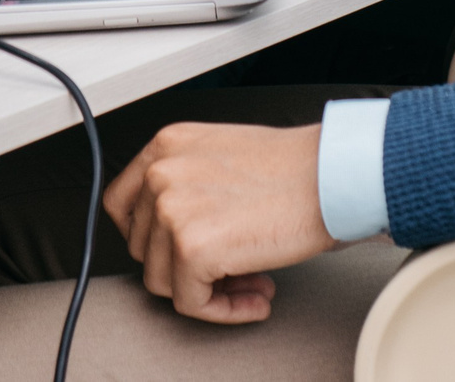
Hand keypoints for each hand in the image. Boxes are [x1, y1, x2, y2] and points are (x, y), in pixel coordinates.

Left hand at [104, 121, 336, 321]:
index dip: (149, 237)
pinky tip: (257, 295)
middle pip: (142, 248)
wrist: (333, 176)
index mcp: (167, 146)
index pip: (121, 204)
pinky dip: (224, 309)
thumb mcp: (222, 155)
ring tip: (251, 279)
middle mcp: (160, 173)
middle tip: (233, 267)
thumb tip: (172, 236)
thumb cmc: (296, 168)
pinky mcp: (191, 247)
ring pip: (162, 281)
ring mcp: (171, 209)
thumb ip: (187, 184)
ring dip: (207, 289)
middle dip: (184, 266)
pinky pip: (190, 302)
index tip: (177, 251)